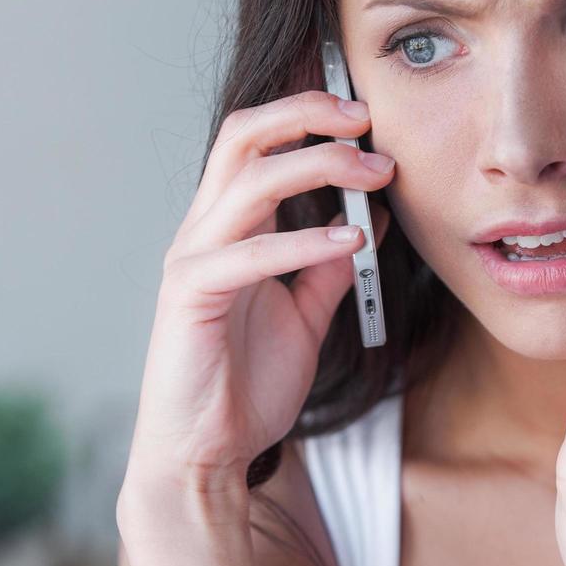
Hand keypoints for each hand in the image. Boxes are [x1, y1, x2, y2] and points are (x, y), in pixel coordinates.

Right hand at [118, 89, 394, 505]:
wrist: (206, 453)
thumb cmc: (245, 384)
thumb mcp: (306, 315)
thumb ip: (331, 266)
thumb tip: (371, 217)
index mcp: (230, 226)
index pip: (257, 141)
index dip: (306, 113)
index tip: (368, 115)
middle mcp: (206, 229)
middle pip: (244, 136)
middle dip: (308, 114)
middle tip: (368, 120)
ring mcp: (193, 258)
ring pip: (248, 179)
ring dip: (319, 165)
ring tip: (375, 173)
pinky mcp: (190, 297)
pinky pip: (248, 254)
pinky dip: (303, 240)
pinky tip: (350, 239)